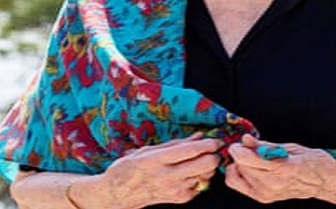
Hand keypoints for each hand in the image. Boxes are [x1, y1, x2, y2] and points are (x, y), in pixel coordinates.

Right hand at [100, 133, 222, 207]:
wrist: (120, 194)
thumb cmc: (131, 168)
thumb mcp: (148, 150)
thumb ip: (176, 143)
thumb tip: (198, 136)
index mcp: (157, 160)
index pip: (190, 151)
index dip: (208, 144)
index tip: (215, 139)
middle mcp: (167, 176)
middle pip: (204, 165)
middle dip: (214, 155)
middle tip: (213, 150)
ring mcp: (175, 189)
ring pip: (206, 175)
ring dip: (208, 166)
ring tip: (201, 160)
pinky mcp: (180, 198)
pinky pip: (200, 186)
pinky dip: (200, 177)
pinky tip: (191, 173)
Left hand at [225, 134, 334, 203]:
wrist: (325, 183)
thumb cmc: (314, 163)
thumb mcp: (291, 147)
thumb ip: (265, 145)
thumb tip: (246, 140)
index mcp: (281, 170)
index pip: (246, 160)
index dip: (238, 149)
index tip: (239, 143)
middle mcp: (271, 185)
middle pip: (239, 168)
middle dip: (239, 155)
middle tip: (248, 147)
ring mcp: (266, 194)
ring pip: (236, 178)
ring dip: (239, 166)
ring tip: (251, 158)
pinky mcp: (263, 199)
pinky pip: (240, 186)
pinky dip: (241, 175)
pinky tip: (252, 167)